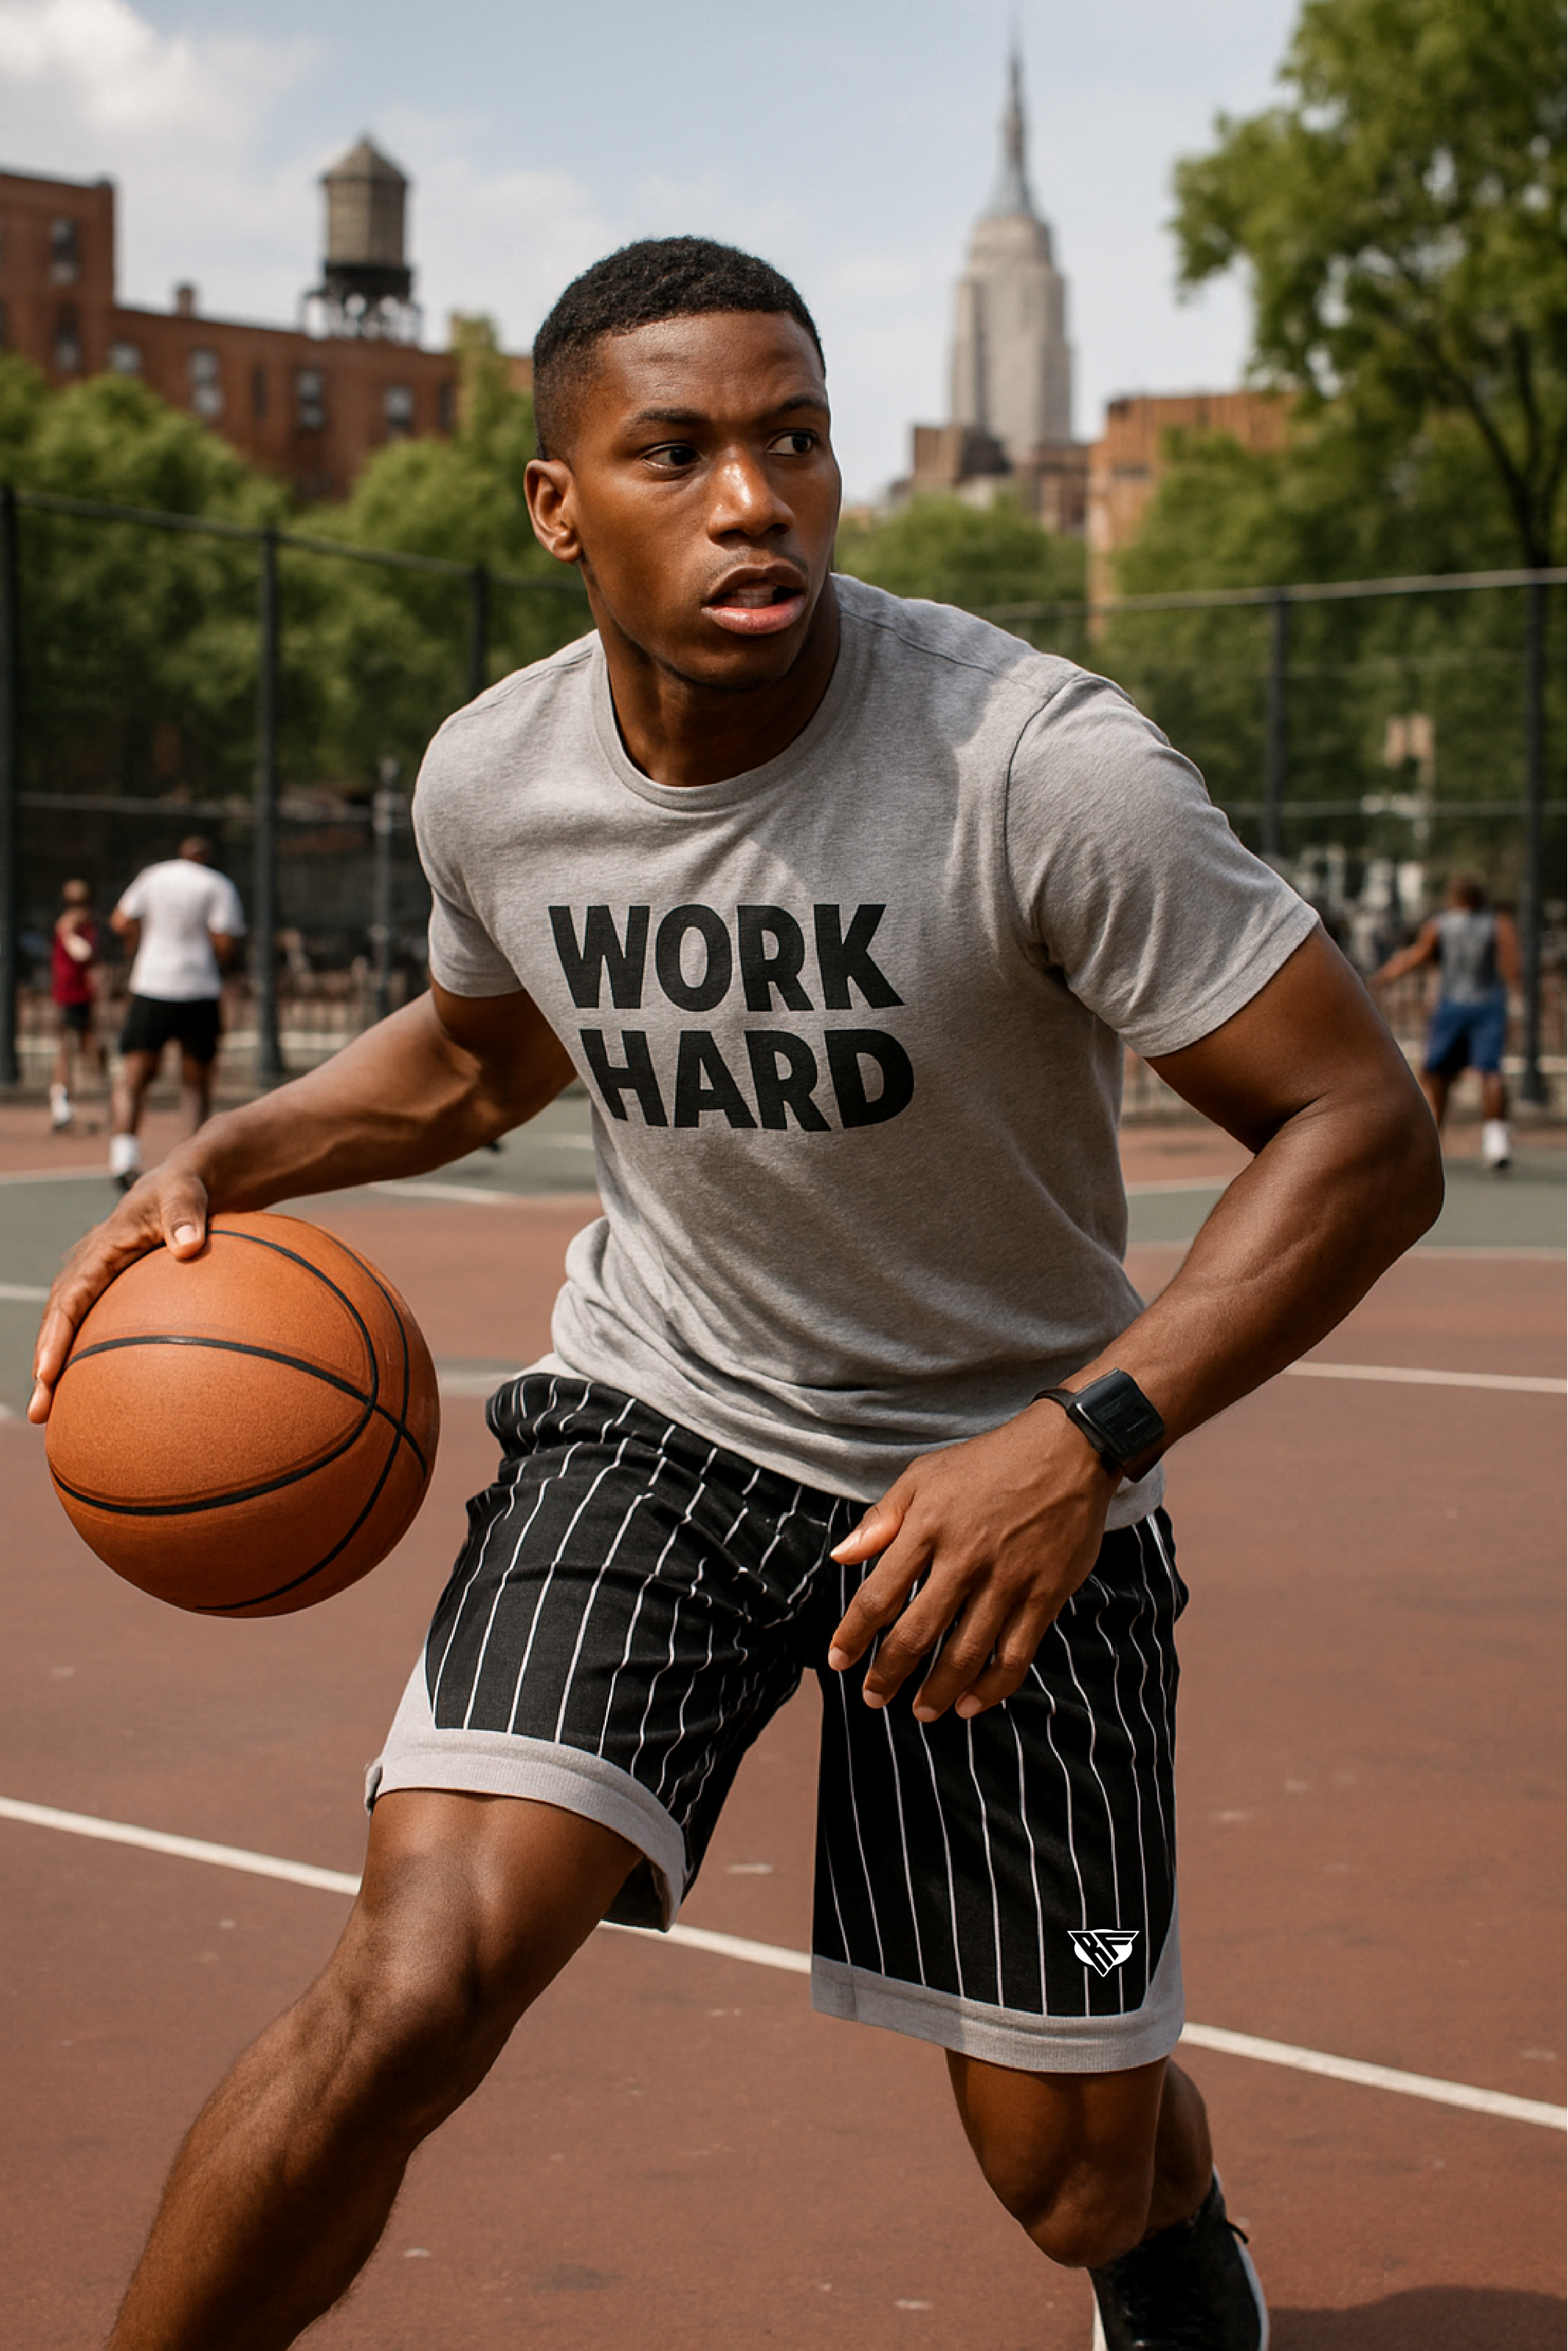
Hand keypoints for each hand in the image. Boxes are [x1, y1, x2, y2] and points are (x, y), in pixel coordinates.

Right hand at [28, 1166, 210, 1423]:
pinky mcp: (110, 1290)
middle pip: (57, 1322)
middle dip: (45, 1367)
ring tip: (51, 1415)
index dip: (55, 1337)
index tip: (47, 1373)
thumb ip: (186, 1215)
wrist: (188, 1185)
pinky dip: (84, 1356)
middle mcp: (88, 1266)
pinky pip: (91, 1326)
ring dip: (56, 1369)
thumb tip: (189, 1247)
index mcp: (99, 1248)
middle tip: (42, 1412)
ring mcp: (96, 1279)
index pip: (70, 1298)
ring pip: (67, 1329)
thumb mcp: (186, 1193)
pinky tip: (92, 1393)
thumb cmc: (187, 1188)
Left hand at [826, 1404, 1117, 1722]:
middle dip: (889, 1674)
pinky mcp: (1045, 1594)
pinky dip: (990, 1688)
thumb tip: (841, 1558)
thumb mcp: (924, 1475)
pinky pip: (1015, 1655)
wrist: (1068, 1450)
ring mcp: (1008, 1580)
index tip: (838, 1661)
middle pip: (917, 1634)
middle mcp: (965, 1558)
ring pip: (965, 1654)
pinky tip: (969, 1703)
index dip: (853, 1636)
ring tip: (920, 1710)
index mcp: (928, 1527)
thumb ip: (881, 1520)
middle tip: (874, 1697)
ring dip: (937, 1691)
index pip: (878, 1596)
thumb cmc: (986, 1463)